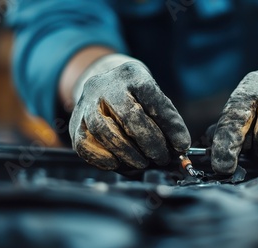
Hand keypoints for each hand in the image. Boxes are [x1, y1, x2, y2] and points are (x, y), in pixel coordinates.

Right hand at [69, 60, 189, 170]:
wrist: (103, 83)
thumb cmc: (135, 96)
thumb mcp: (153, 97)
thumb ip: (166, 120)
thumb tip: (179, 148)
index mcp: (132, 74)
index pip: (154, 100)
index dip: (171, 126)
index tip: (182, 145)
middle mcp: (105, 85)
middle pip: (128, 116)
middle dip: (150, 142)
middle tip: (162, 157)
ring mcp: (86, 102)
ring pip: (104, 130)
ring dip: (128, 153)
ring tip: (143, 163)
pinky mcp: (75, 122)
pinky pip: (84, 143)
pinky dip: (103, 158)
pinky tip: (118, 163)